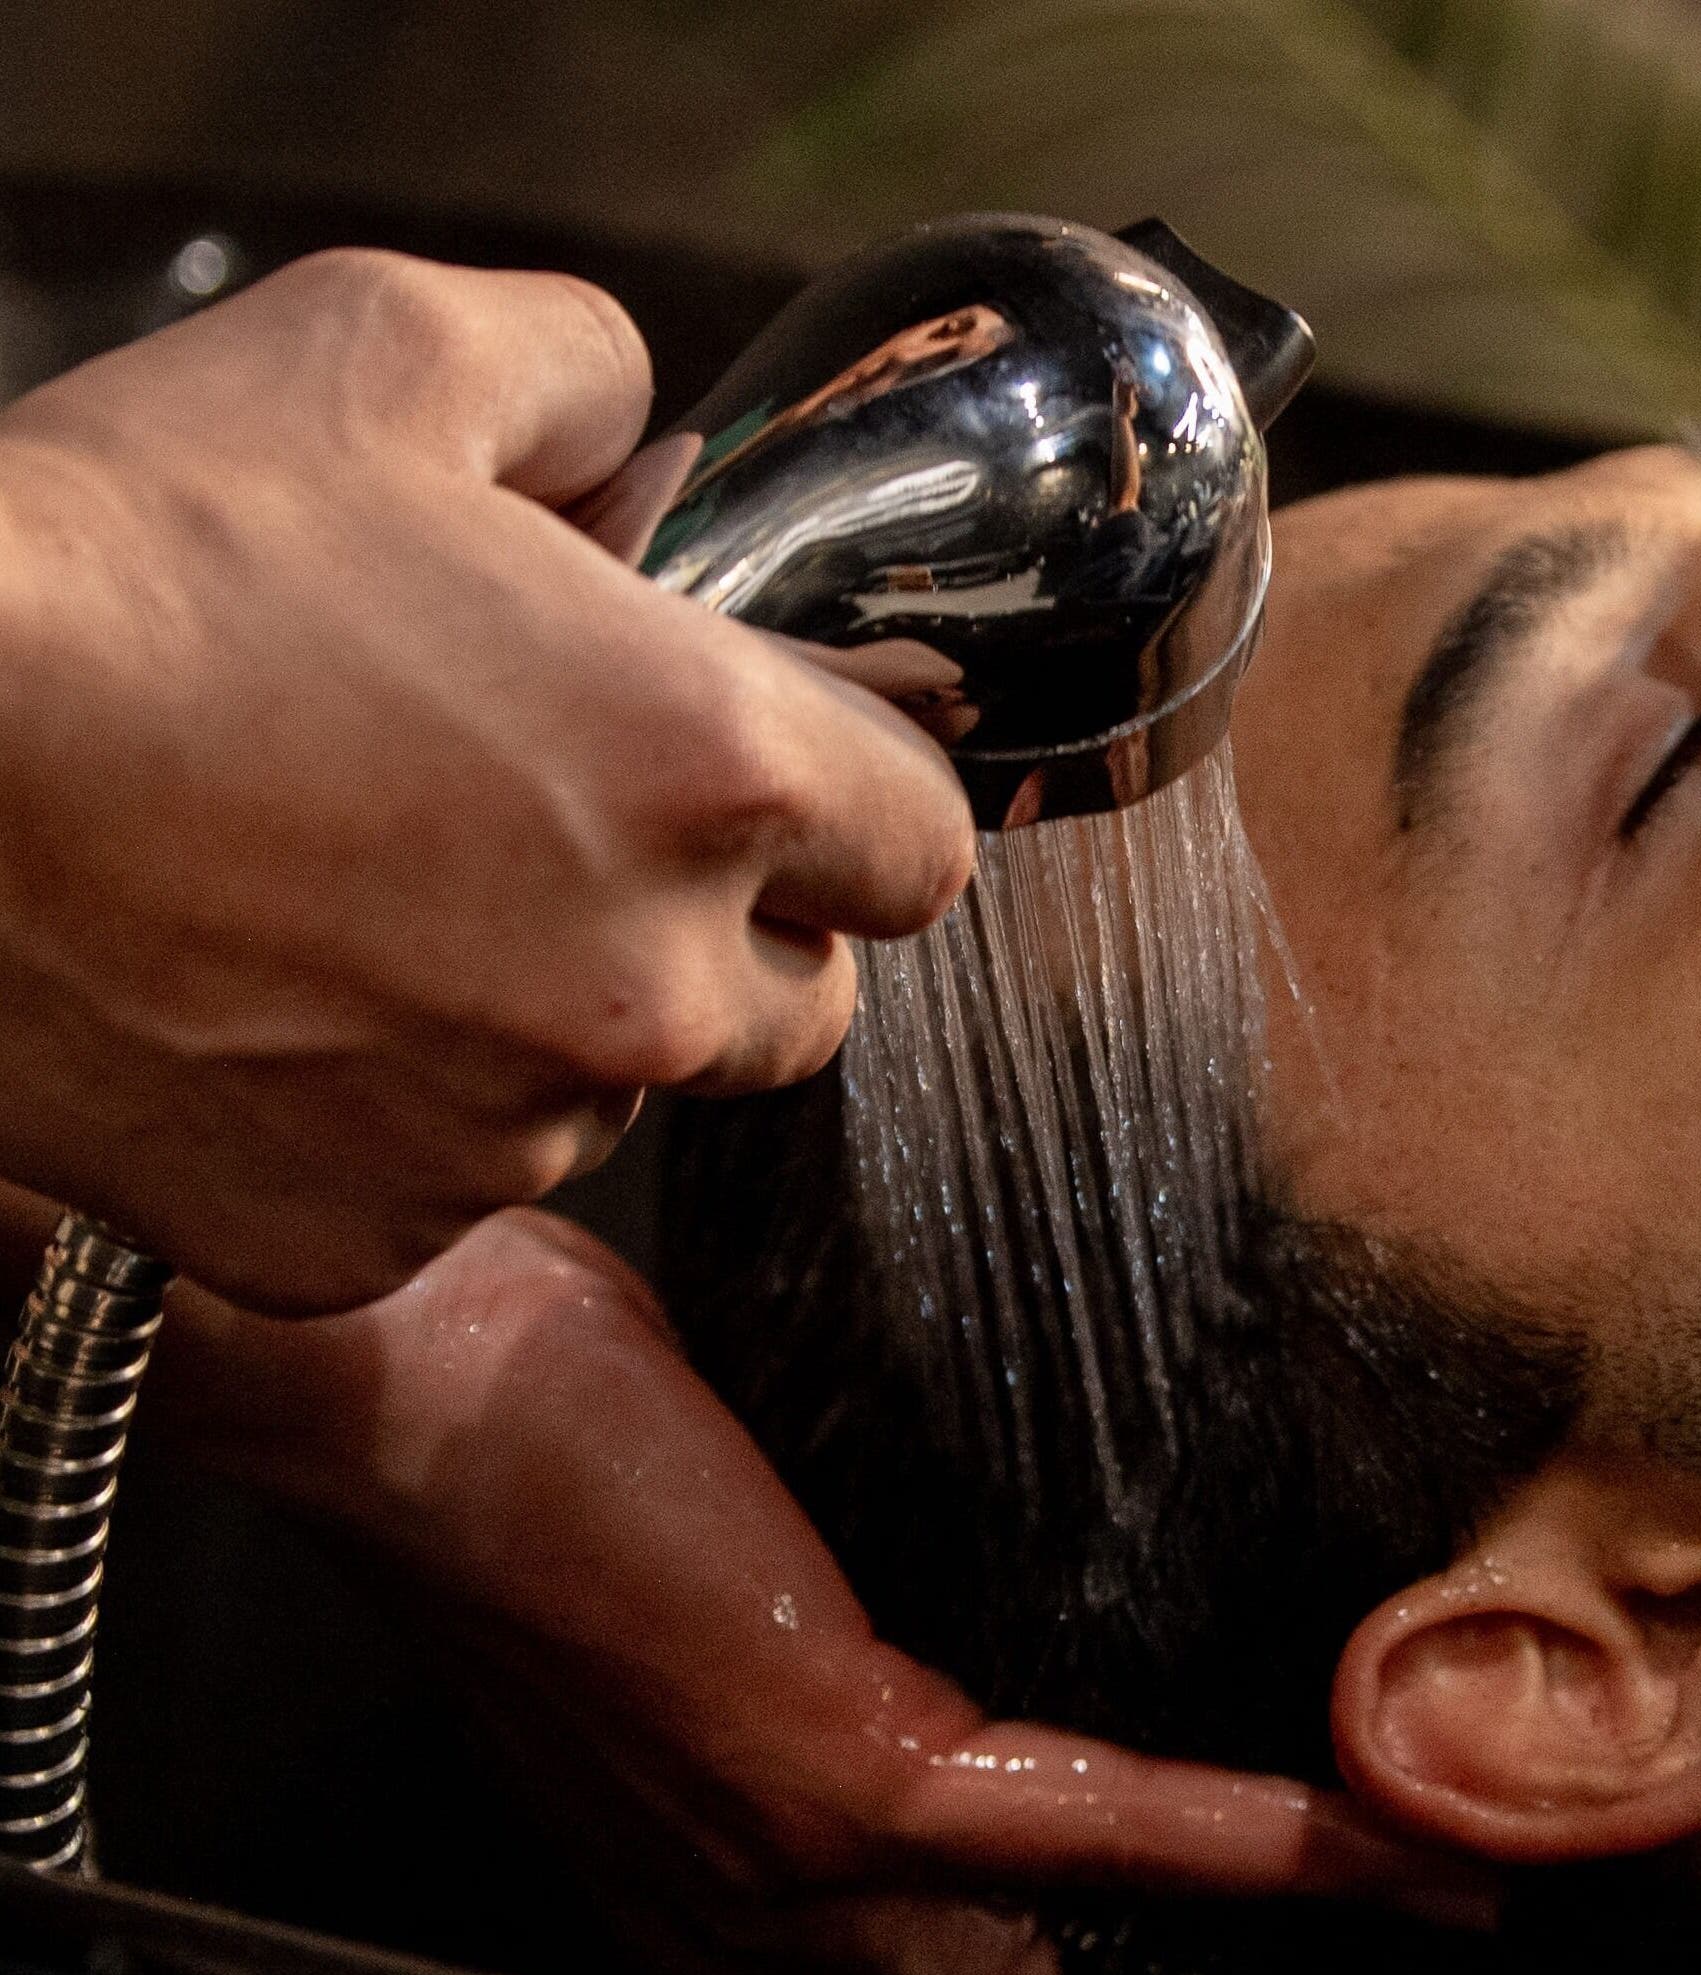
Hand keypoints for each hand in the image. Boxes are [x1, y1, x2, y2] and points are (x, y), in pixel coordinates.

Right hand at [0, 251, 974, 1312]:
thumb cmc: (115, 563)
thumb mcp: (383, 352)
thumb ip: (580, 380)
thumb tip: (638, 434)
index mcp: (715, 774)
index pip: (926, 846)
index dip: (856, 801)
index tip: (779, 775)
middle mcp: (647, 986)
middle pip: (802, 1002)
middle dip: (730, 927)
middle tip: (575, 836)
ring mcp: (504, 1134)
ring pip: (620, 1100)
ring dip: (557, 1022)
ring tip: (382, 898)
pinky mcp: (358, 1239)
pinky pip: (445, 1188)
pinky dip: (398, 1120)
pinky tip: (282, 1001)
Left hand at [153, 1208, 1494, 1974]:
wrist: (400, 1368)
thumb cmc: (538, 1441)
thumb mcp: (704, 1588)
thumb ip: (837, 1649)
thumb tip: (982, 1616)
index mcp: (720, 1891)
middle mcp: (754, 1923)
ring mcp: (794, 1863)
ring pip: (1076, 1973)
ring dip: (1276, 1959)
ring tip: (1431, 1925)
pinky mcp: (833, 1772)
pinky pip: (1089, 1829)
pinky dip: (1250, 1846)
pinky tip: (1361, 1844)